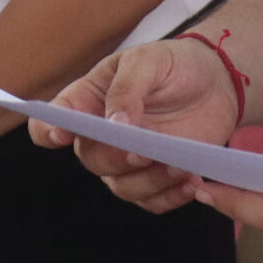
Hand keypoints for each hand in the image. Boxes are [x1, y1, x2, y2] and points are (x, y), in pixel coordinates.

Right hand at [29, 38, 236, 211]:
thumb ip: (127, 88)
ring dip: (150, 181)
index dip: (47, 131)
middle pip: (91, 159)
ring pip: (122, 186)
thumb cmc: (172, 63)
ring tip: (181, 166)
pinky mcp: (155, 177)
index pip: (50, 122)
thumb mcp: (148, 60)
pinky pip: (152, 201)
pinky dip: (171, 196)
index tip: (64, 134)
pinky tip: (191, 182)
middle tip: (145, 152)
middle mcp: (101, 136)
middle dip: (116, 158)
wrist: (214, 80)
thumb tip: (114, 123)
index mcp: (86, 101)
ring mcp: (127, 159)